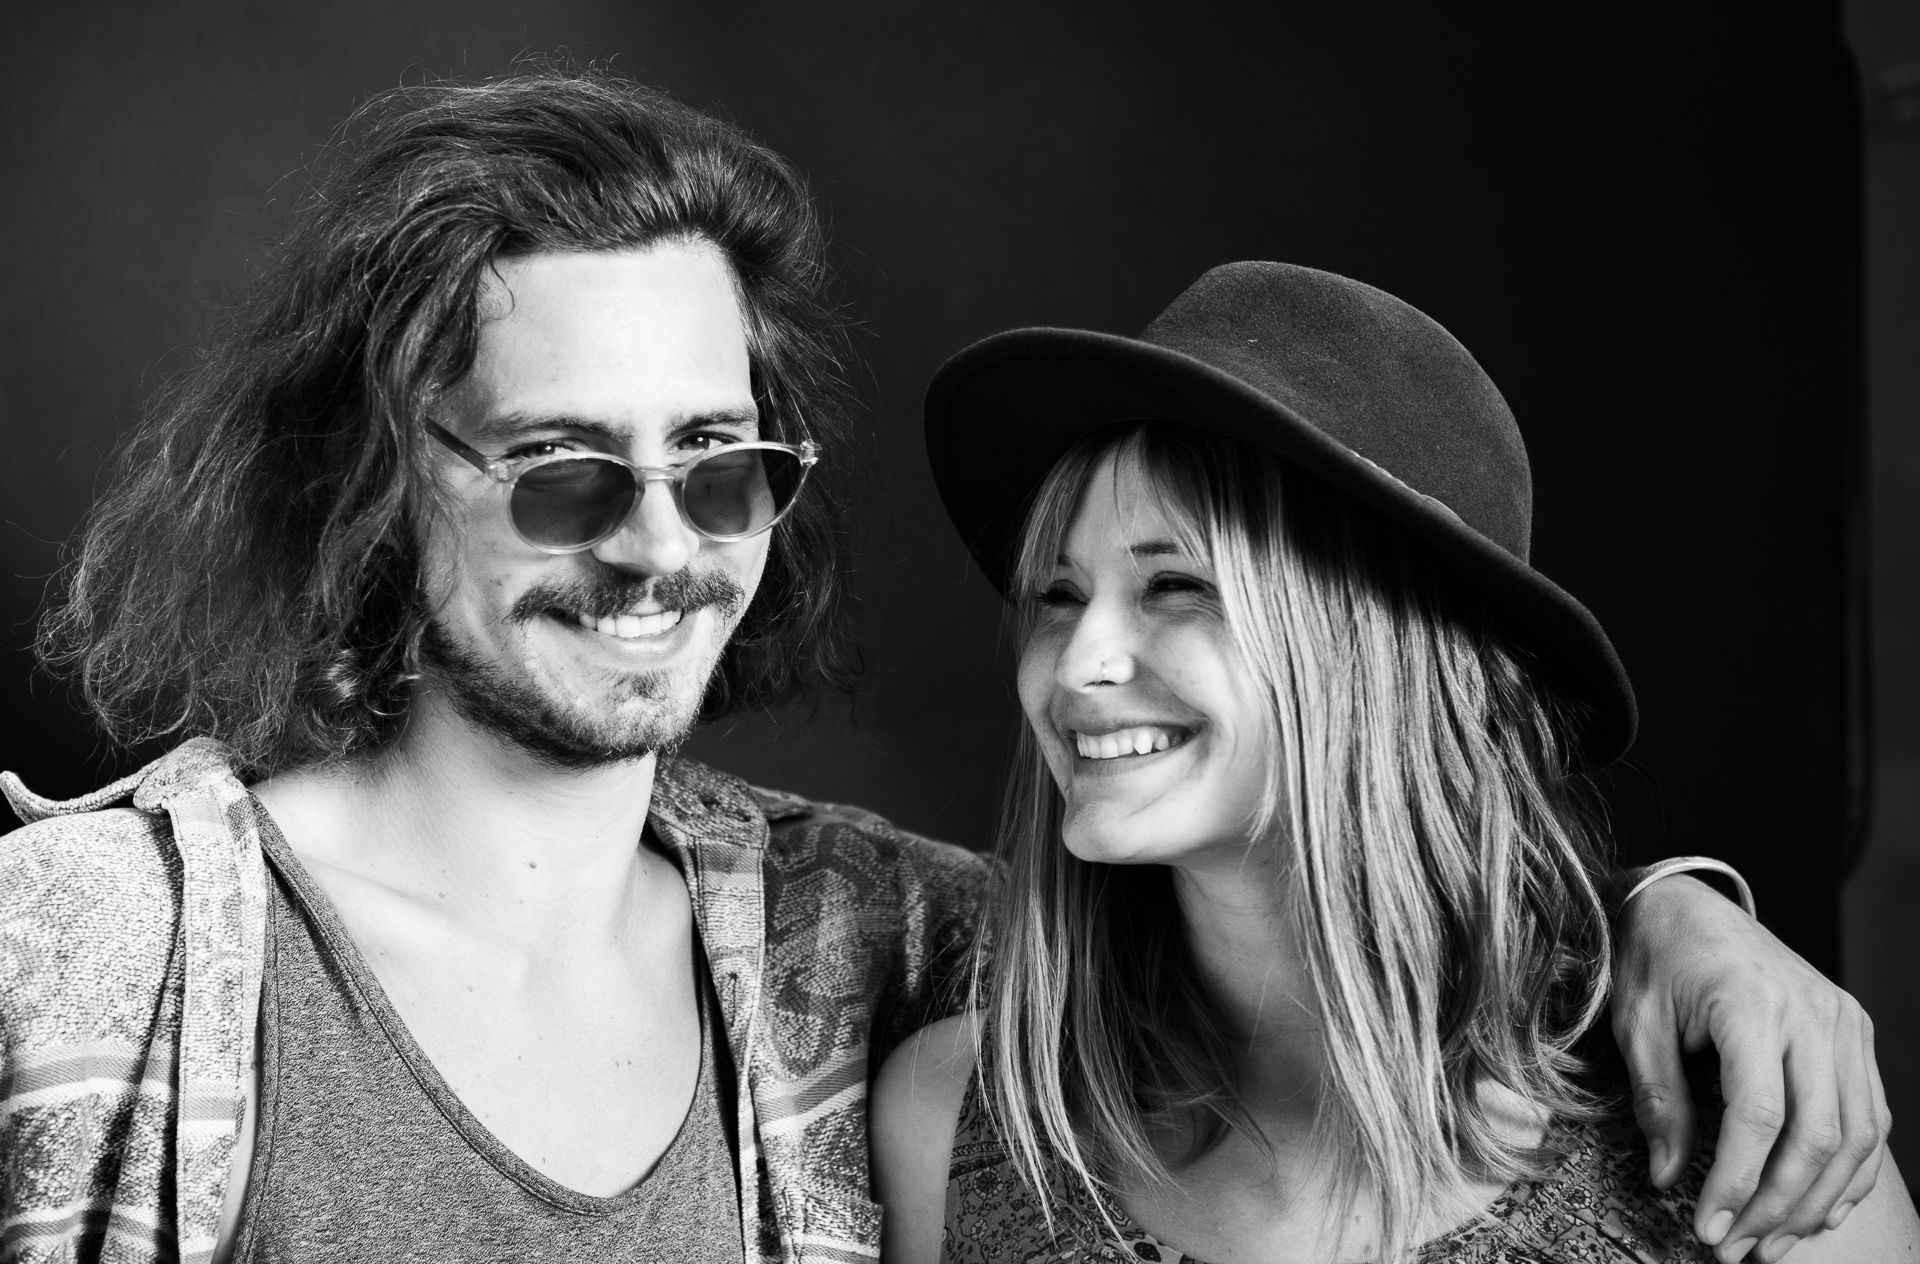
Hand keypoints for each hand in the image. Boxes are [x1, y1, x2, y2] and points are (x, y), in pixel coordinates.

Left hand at [1610, 875, 1890, 1263]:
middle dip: (1778, 1206)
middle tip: (1738, 1250)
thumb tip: (1670, 1177)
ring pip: (1855, 1135)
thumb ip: (1657, 1099)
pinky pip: (1870, 1117)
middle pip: (1817, 1135)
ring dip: (1817, 1202)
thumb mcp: (1637, 1023)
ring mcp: (1844, 1023)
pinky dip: (1849, 1172)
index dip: (1737, 1182)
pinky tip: (1816, 1211)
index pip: (1759, 1115)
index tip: (1708, 1228)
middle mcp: (1813, 1013)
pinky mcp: (1855, 1034)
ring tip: (1773, 1244)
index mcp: (1751, 1004)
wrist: (1687, 904)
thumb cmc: (1656, 958)